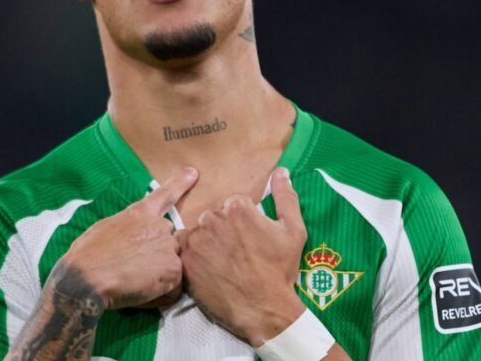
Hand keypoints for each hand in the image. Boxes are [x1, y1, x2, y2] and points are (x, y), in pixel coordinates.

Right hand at [56, 166, 197, 309]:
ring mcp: (168, 247)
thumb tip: (130, 241)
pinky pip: (175, 287)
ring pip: (174, 264)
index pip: (164, 195)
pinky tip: (141, 294)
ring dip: (161, 276)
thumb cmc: (86, 257)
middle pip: (172, 240)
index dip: (180, 183)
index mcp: (139, 215)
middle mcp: (158, 227)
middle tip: (138, 270)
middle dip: (161, 256)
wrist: (86, 277)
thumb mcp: (105, 230)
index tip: (193, 173)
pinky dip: (161, 295)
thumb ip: (127, 230)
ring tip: (136, 284)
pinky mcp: (173, 270)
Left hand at [177, 167, 307, 345]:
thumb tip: (280, 171)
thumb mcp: (293, 231)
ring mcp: (197, 241)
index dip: (244, 222)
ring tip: (226, 264)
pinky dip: (197, 259)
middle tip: (239, 254)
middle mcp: (212, 218)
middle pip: (215, 216)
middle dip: (225, 231)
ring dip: (210, 244)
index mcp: (237, 207)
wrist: (264, 309)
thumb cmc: (280, 270)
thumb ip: (285, 197)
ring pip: (201, 233)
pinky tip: (212, 271)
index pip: (234, 204)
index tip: (251, 240)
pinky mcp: (186, 262)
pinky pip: (188, 252)